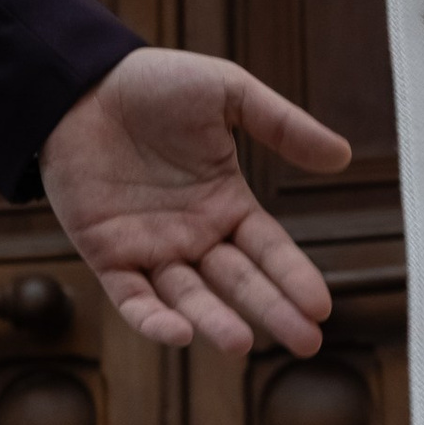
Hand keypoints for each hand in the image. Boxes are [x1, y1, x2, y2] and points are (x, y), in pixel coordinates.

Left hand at [40, 48, 350, 356]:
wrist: (81, 82)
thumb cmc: (154, 83)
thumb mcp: (229, 94)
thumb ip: (282, 125)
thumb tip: (342, 154)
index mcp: (226, 202)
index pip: (270, 250)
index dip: (295, 277)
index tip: (322, 305)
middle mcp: (193, 234)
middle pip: (239, 283)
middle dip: (273, 312)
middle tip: (306, 342)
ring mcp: (150, 248)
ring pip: (189, 298)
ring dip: (215, 322)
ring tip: (241, 343)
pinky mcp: (107, 254)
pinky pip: (132, 297)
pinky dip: (153, 319)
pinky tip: (180, 333)